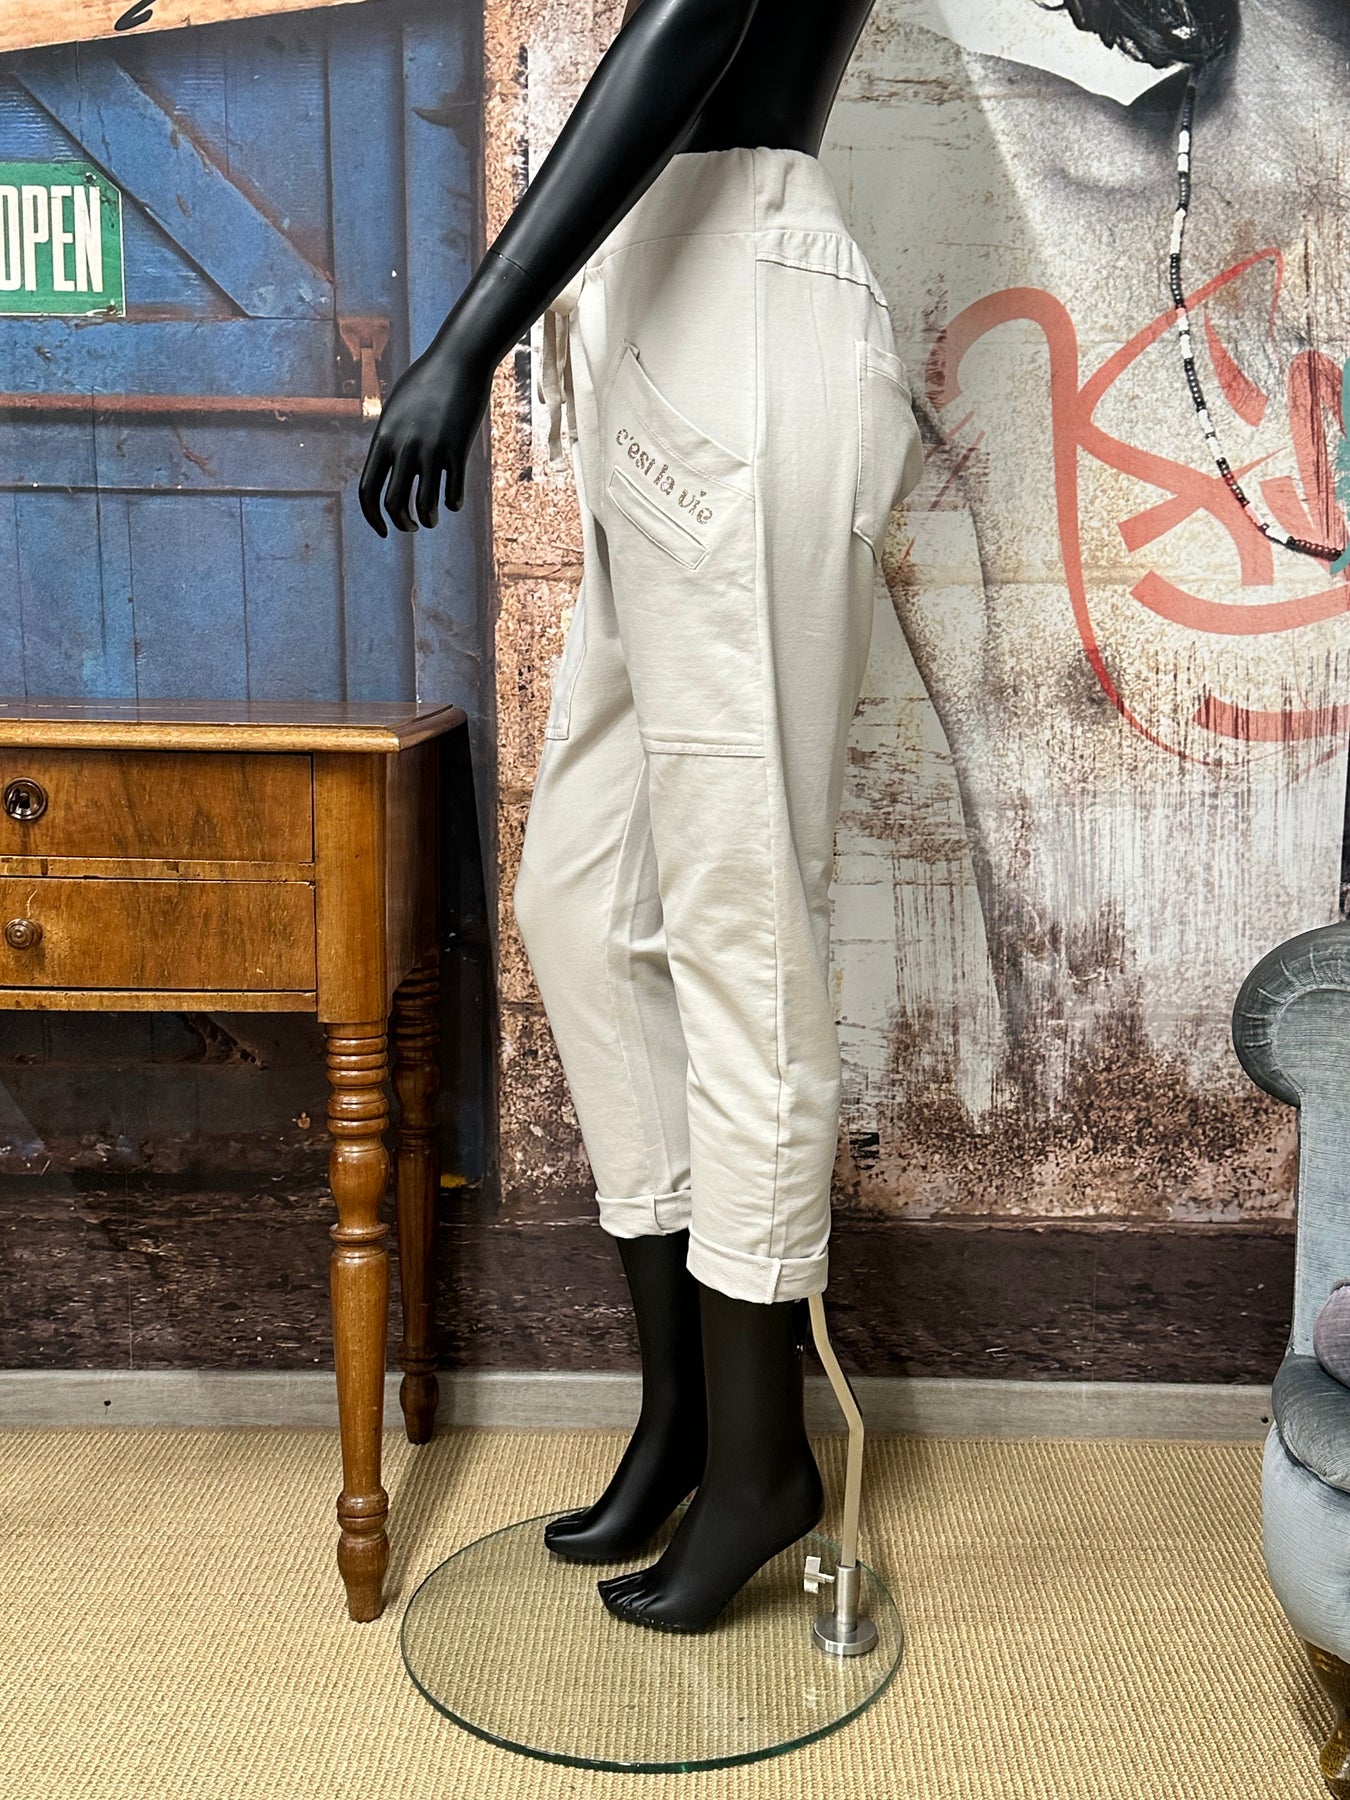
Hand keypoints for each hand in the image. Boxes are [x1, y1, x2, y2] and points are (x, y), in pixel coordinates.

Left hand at [358, 337, 494, 536]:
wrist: (459, 359)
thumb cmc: (427, 380)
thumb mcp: (398, 408)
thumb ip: (391, 437)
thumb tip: (389, 464)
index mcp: (384, 438)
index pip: (367, 490)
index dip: (372, 517)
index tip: (383, 529)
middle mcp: (404, 447)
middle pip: (393, 503)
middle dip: (402, 523)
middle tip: (412, 527)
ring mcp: (431, 449)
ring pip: (425, 504)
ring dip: (429, 519)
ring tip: (432, 520)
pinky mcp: (457, 449)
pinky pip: (453, 491)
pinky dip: (453, 503)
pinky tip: (454, 502)